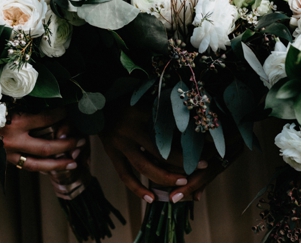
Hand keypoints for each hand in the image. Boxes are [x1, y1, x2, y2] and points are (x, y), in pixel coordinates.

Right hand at [0, 108, 84, 171]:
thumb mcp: (5, 102)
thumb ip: (25, 104)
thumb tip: (47, 103)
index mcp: (14, 123)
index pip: (44, 119)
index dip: (59, 115)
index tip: (67, 112)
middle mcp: (13, 141)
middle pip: (46, 147)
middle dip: (66, 145)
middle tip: (80, 141)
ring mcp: (8, 154)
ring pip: (37, 164)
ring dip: (57, 165)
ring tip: (73, 163)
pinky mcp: (3, 160)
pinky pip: (26, 166)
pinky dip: (41, 166)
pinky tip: (52, 166)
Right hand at [100, 105, 239, 202]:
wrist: (98, 106)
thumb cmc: (128, 103)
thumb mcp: (147, 104)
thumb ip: (165, 116)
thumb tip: (193, 132)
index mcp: (141, 114)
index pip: (168, 133)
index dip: (185, 144)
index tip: (203, 151)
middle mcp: (129, 130)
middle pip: (158, 152)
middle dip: (179, 164)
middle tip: (195, 172)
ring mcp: (118, 144)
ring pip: (142, 166)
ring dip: (163, 178)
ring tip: (180, 184)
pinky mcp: (111, 154)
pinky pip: (125, 175)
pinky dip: (137, 189)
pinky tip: (151, 199)